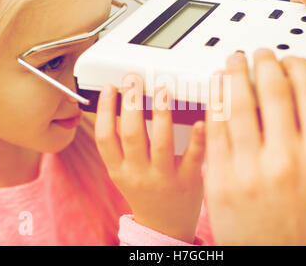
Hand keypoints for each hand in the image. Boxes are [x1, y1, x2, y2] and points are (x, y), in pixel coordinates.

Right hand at [95, 74, 205, 242]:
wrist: (165, 226)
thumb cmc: (145, 192)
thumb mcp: (123, 172)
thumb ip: (120, 145)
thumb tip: (116, 108)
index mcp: (118, 170)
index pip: (104, 138)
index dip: (105, 110)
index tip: (109, 87)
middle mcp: (138, 174)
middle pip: (131, 134)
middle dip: (131, 103)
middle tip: (134, 79)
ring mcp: (163, 178)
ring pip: (160, 142)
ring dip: (161, 113)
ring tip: (162, 90)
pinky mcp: (188, 181)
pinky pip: (193, 158)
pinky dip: (197, 139)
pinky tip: (201, 120)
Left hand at [204, 50, 305, 244]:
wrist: (272, 257)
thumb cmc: (300, 225)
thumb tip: (295, 100)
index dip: (298, 67)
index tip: (290, 61)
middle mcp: (284, 159)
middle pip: (272, 91)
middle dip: (264, 64)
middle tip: (259, 55)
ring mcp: (247, 168)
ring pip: (237, 104)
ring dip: (233, 76)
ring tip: (232, 63)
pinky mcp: (217, 176)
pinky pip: (213, 129)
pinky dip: (213, 103)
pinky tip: (214, 89)